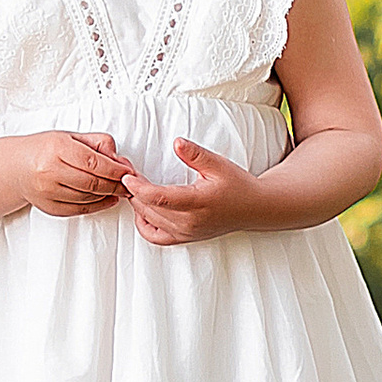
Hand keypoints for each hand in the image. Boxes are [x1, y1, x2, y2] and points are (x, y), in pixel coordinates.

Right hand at [14, 129, 127, 216]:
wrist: (17, 167)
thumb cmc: (45, 150)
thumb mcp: (71, 137)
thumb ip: (98, 143)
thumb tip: (120, 160)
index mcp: (56, 149)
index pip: (94, 162)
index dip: (115, 169)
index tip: (127, 171)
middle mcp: (49, 171)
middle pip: (92, 183)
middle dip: (115, 185)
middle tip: (128, 183)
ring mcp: (47, 192)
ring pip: (88, 198)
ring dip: (108, 196)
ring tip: (118, 190)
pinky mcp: (49, 207)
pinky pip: (79, 210)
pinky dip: (97, 206)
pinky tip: (107, 199)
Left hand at [120, 140, 262, 244]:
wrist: (254, 208)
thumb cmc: (237, 185)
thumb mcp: (218, 164)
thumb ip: (195, 154)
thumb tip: (176, 143)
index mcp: (198, 202)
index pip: (159, 198)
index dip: (138, 187)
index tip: (127, 175)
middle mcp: (190, 222)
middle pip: (150, 209)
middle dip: (134, 191)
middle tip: (128, 173)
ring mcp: (187, 233)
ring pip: (150, 221)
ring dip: (138, 204)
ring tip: (134, 187)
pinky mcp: (185, 238)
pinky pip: (156, 237)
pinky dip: (144, 224)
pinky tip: (143, 209)